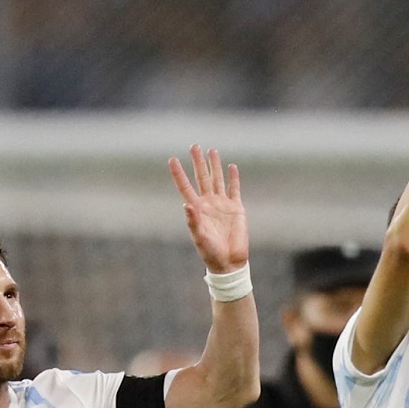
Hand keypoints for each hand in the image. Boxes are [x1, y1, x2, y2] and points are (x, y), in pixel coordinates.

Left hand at [169, 144, 247, 272]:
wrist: (229, 261)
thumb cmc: (210, 252)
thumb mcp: (199, 237)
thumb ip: (193, 222)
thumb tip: (186, 204)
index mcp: (196, 209)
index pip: (186, 186)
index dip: (179, 173)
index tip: (172, 159)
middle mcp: (208, 203)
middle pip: (202, 177)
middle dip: (198, 162)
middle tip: (194, 146)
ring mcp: (222, 204)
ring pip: (217, 179)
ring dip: (215, 165)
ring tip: (212, 150)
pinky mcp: (236, 208)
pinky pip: (234, 189)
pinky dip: (233, 178)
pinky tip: (231, 167)